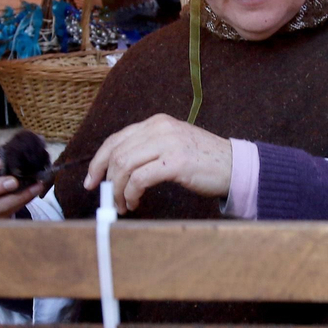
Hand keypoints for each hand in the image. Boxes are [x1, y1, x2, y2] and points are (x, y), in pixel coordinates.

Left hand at [84, 113, 231, 213]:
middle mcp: (159, 128)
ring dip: (118, 190)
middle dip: (106, 180)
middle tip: (108, 199)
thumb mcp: (173, 145)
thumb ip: (148, 149)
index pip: (116, 139)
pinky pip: (140, 179)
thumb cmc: (204, 162)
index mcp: (156, 123)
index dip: (98, 161)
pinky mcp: (176, 162)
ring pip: (124, 165)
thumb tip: (118, 170)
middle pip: (116, 153)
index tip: (91, 180)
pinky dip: (131, 193)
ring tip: (124, 205)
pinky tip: (136, 202)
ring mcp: (168, 144)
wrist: (235, 166)